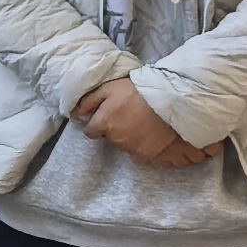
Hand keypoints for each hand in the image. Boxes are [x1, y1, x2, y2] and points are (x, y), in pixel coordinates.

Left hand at [75, 77, 217, 166]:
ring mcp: (135, 149)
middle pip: (111, 140)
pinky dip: (149, 150)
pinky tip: (155, 138)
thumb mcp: (108, 88)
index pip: (91, 132)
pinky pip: (145, 157)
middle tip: (129, 117)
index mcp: (104, 124)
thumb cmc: (137, 91)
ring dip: (132, 140)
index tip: (106, 118)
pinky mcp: (153, 156)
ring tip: (144, 126)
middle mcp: (117, 140)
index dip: (97, 125)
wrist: (169, 100)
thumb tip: (76, 114)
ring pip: (128, 148)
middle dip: (116, 131)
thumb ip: (89, 102)